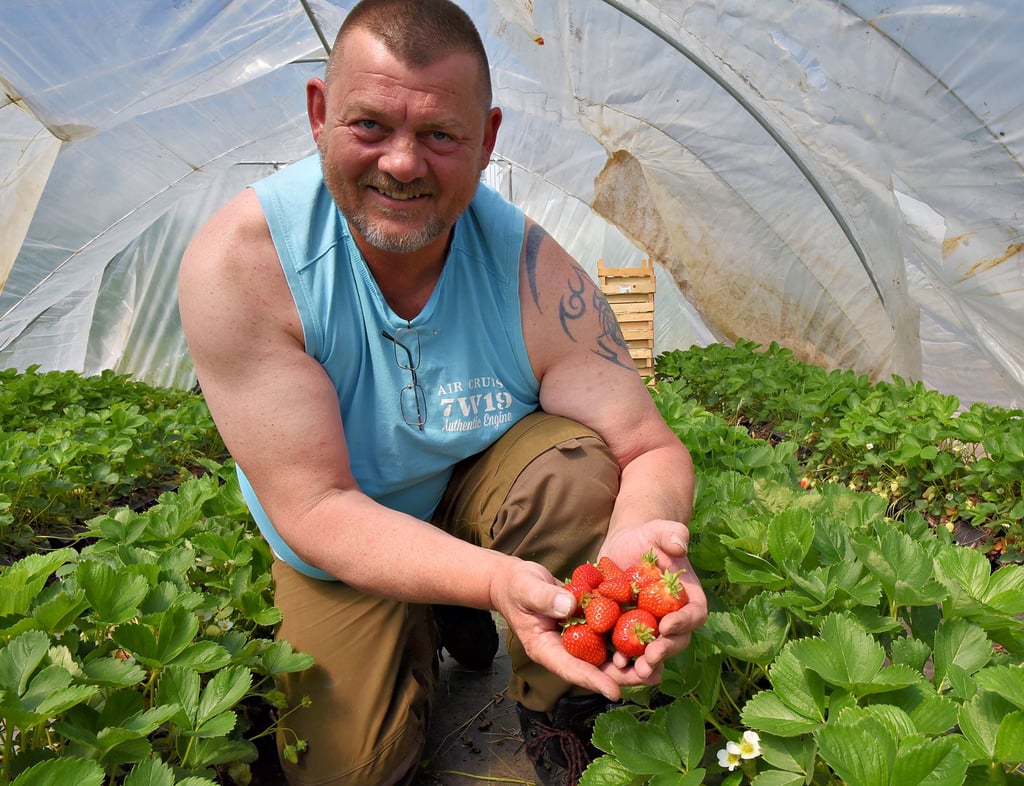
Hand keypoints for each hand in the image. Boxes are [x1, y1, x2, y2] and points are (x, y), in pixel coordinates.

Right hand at [489, 559, 658, 700]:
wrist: (518, 580)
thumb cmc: (517, 587)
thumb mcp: (526, 589)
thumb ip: (545, 598)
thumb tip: (570, 606)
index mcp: (547, 649)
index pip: (571, 669)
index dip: (593, 680)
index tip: (614, 692)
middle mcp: (566, 649)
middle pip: (596, 668)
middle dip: (622, 675)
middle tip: (650, 677)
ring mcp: (578, 639)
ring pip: (607, 654)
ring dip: (631, 660)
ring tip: (658, 665)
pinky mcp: (588, 625)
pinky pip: (608, 633)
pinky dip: (627, 636)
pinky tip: (650, 636)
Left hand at [598, 520, 708, 679]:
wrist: (625, 545)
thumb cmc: (647, 535)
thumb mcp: (659, 530)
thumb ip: (673, 533)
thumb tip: (680, 545)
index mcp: (687, 597)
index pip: (694, 614)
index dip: (684, 623)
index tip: (667, 626)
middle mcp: (673, 617)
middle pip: (675, 640)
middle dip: (664, 650)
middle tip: (649, 657)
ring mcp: (651, 626)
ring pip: (653, 650)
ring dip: (644, 663)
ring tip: (631, 670)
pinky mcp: (628, 630)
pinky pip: (629, 648)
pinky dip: (623, 657)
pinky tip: (611, 662)